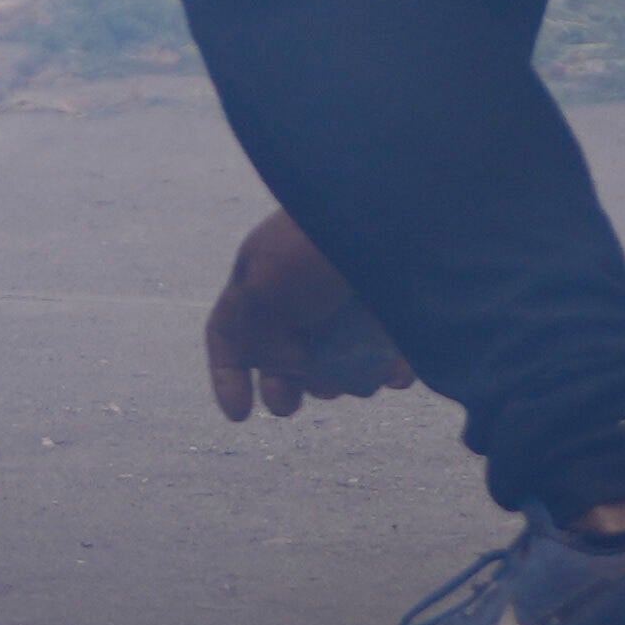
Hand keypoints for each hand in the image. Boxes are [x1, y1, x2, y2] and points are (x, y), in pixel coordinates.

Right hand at [202, 207, 412, 420]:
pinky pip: (385, 358)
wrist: (395, 209)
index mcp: (260, 282)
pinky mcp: (390, 313)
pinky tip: (397, 374)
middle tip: (290, 402)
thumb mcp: (267, 285)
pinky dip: (389, 371)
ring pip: (336, 367)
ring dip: (340, 382)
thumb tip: (288, 371)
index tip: (241, 415)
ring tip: (352, 375)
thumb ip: (260, 336)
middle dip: (285, 388)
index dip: (227, 375)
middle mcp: (300, 298)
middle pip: (283, 362)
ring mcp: (346, 308)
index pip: (229, 334)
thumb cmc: (317, 242)